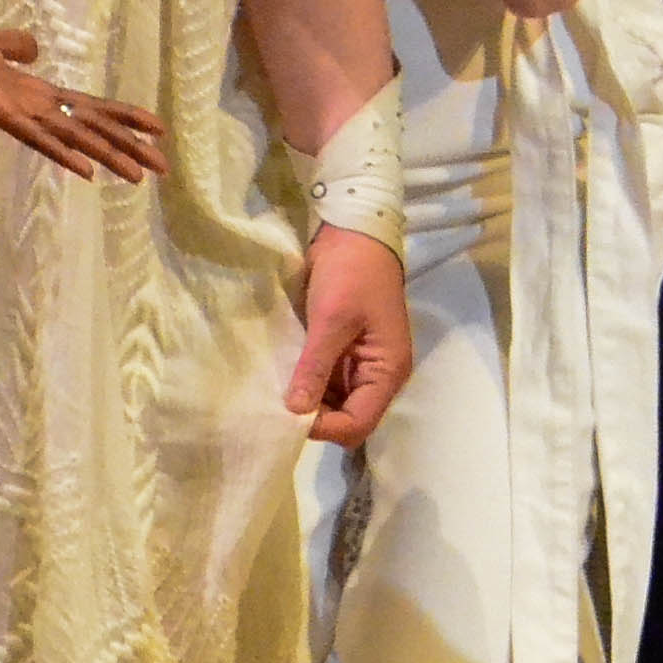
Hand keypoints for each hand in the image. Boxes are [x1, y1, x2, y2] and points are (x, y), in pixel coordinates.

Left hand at [0, 11, 165, 181]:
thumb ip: (12, 46)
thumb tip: (38, 50)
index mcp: (29, 91)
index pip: (85, 107)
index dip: (121, 117)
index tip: (156, 129)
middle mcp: (30, 105)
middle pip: (90, 127)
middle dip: (127, 147)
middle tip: (162, 169)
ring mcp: (16, 112)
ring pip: (73, 137)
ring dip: (108, 156)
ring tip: (140, 177)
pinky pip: (37, 136)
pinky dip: (64, 152)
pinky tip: (89, 172)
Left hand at [288, 223, 413, 446]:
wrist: (354, 235)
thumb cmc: (351, 274)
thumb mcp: (331, 320)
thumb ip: (315, 368)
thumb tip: (296, 413)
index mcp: (387, 371)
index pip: (358, 424)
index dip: (325, 427)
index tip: (288, 414)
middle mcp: (378, 375)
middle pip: (348, 419)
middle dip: (315, 418)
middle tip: (276, 406)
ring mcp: (360, 365)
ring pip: (334, 404)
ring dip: (307, 402)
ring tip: (275, 392)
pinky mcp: (344, 354)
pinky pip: (325, 383)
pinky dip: (305, 385)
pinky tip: (282, 377)